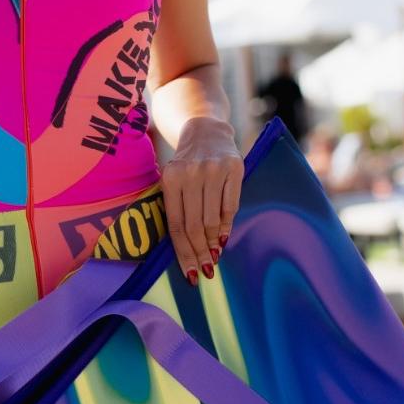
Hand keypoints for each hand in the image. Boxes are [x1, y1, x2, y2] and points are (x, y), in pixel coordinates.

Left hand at [161, 115, 244, 285]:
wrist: (206, 130)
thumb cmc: (188, 165)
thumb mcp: (175, 181)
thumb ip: (179, 210)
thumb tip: (190, 251)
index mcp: (170, 179)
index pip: (177, 225)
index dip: (184, 253)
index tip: (190, 274)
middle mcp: (190, 174)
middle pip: (195, 226)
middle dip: (199, 253)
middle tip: (205, 271)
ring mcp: (212, 170)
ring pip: (213, 219)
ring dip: (213, 243)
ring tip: (214, 256)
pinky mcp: (233, 168)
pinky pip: (230, 206)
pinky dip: (226, 226)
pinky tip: (223, 238)